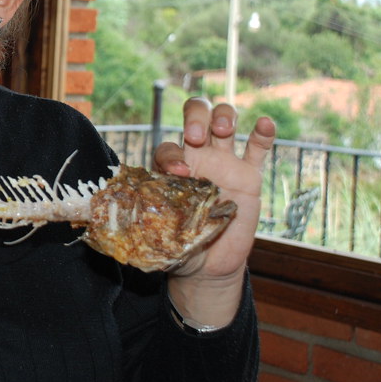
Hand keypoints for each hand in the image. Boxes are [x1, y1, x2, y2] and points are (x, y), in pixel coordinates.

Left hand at [153, 97, 275, 325]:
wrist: (208, 266)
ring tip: (223, 129)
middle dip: (196, 117)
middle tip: (196, 135)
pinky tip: (265, 124)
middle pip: (196, 116)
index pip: (169, 146)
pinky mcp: (250, 176)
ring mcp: (225, 163)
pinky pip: (258, 148)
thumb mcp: (159, 231)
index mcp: (172, 167)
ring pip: (225, 121)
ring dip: (224, 115)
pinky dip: (263, 133)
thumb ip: (146, 220)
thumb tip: (115, 221)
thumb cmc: (178, 245)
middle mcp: (198, 157)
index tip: (179, 172)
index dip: (171, 154)